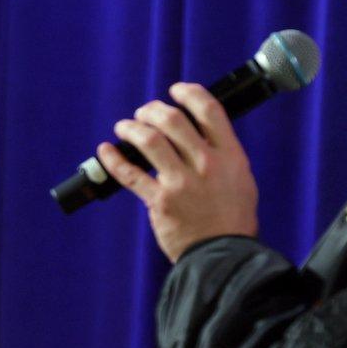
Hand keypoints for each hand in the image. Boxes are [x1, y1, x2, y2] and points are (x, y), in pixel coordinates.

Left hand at [98, 82, 258, 261]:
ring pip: (149, 140)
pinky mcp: (159, 202)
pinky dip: (113, 159)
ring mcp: (181, 182)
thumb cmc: (232, 220)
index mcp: (230, 156)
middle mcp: (206, 164)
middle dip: (152, 110)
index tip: (175, 90)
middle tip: (144, 113)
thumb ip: (222, 155)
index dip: (189, 93)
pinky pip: (129, 174)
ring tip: (123, 128)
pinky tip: (105, 150)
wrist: (223, 256)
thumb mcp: (241, 179)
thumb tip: (199, 132)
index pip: (208, 110)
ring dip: (130, 128)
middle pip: (173, 120)